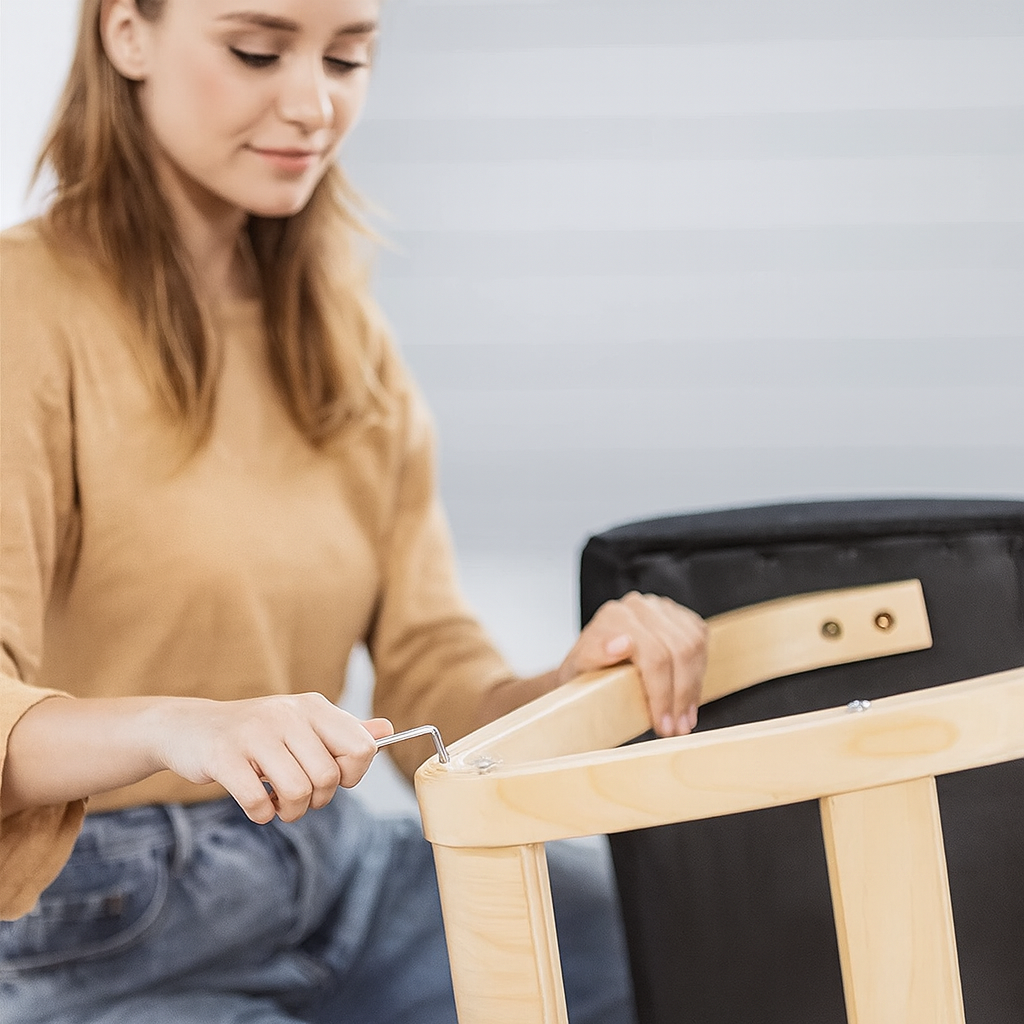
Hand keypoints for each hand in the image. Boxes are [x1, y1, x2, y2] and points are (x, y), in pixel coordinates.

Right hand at [156, 693, 393, 823]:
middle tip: (299, 797)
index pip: (361, 747)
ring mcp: (254, 733)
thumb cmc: (256, 733)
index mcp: (313, 706)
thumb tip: (387, 731)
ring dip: (290, 811)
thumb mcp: (301, 724)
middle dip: (318, 800)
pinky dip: (261, 814)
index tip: (333, 778)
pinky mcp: (224, 756)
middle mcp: (287, 714)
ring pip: (298, 791)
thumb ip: (343, 731)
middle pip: (329, 776)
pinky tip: (256, 804)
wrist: (191, 728)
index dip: (352, 775)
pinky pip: (257, 802)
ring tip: (277, 802)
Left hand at [556, 592, 706, 736]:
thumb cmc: (585, 671)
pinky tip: (689, 698)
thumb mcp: (579, 670)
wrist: (590, 665)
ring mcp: (661, 608)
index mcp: (614, 616)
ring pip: (693, 645)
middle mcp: (639, 607)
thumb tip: (625, 643)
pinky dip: (698, 674)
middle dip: (680, 696)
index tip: (662, 725)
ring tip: (684, 721)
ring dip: (692, 688)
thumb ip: (596, 653)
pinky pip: (700, 641)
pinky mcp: (679, 616)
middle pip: (678, 650)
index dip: (661, 693)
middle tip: (675, 729)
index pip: (653, 655)